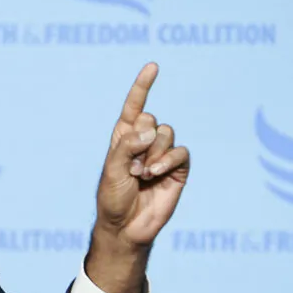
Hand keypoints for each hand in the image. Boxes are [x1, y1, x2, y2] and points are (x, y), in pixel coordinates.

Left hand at [96, 62, 189, 248]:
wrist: (126, 226)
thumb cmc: (113, 197)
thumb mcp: (112, 169)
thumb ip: (127, 146)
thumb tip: (152, 130)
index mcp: (124, 136)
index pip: (135, 106)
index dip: (143, 86)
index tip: (153, 66)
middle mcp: (145, 141)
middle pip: (152, 119)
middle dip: (141, 141)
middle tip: (131, 166)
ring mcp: (163, 154)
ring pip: (167, 134)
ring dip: (153, 154)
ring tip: (142, 175)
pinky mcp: (178, 169)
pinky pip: (181, 152)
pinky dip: (168, 160)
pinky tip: (155, 175)